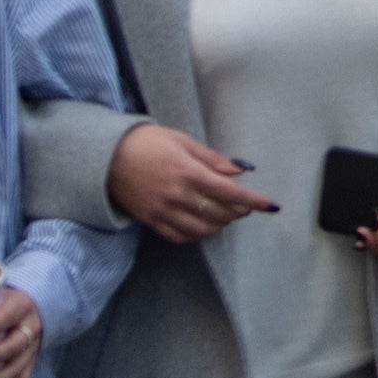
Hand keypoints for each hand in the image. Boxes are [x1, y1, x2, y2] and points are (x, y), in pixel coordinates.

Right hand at [106, 123, 278, 240]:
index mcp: (188, 172)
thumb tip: (239, 172)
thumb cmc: (147, 142)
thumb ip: (212, 159)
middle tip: (246, 205)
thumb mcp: (182, 141)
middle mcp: (177, 195)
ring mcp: (163, 211)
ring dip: (221, 224)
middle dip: (239, 212)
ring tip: (226, 214)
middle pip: (219, 214)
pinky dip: (198, 234)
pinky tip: (204, 225)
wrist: (107, 156)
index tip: (270, 205)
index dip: (253, 201)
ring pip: (202, 229)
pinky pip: (180, 236)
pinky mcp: (151, 221)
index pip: (229, 193)